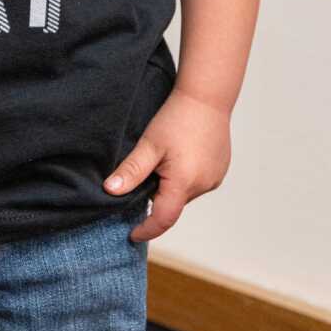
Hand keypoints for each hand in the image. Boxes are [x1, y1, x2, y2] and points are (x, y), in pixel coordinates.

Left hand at [102, 86, 231, 241]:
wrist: (206, 96)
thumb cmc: (177, 117)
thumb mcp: (149, 144)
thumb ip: (131, 171)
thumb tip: (110, 191)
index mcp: (184, 183)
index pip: (163, 220)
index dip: (146, 229)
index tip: (132, 234)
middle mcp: (203, 185)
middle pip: (173, 205)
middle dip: (156, 200)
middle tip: (141, 182)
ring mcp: (215, 178)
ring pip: (185, 194)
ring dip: (171, 188)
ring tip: (161, 164)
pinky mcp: (220, 170)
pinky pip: (198, 183)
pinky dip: (184, 178)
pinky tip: (178, 159)